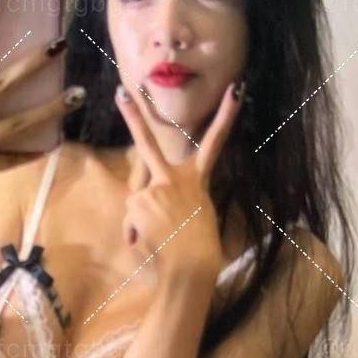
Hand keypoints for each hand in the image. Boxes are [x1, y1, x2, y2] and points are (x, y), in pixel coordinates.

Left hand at [115, 79, 244, 278]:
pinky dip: (135, 235)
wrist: (192, 268)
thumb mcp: (195, 217)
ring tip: (160, 240)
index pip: (214, 143)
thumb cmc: (199, 251)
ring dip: (141, 223)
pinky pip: (130, 221)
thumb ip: (172, 201)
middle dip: (134, 117)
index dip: (226, 116)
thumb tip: (147, 200)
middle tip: (123, 92)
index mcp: (197, 181)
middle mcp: (175, 178)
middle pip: (149, 144)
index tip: (235, 90)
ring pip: (137, 203)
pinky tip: (151, 243)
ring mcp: (155, 187)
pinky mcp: (139, 201)